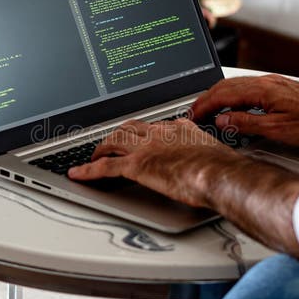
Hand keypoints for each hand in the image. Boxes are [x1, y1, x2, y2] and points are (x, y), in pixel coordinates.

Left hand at [68, 118, 237, 206]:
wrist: (218, 174)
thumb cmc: (221, 168)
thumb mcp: (214, 152)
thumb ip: (204, 150)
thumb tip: (208, 155)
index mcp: (178, 129)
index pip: (155, 125)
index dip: (144, 131)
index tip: (141, 135)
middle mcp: (158, 134)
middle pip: (129, 128)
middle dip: (117, 134)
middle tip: (110, 143)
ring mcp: (144, 148)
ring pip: (113, 141)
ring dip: (100, 148)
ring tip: (93, 156)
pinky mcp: (135, 166)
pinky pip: (104, 167)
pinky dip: (87, 170)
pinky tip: (77, 174)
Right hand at [191, 73, 298, 145]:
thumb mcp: (276, 129)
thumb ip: (246, 122)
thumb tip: (223, 120)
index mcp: (261, 90)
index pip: (222, 95)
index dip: (203, 105)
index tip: (192, 116)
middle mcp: (265, 81)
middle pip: (224, 86)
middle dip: (205, 99)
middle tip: (193, 113)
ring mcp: (271, 82)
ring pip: (234, 85)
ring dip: (217, 97)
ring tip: (207, 111)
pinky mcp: (277, 87)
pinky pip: (246, 87)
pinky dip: (231, 96)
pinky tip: (231, 106)